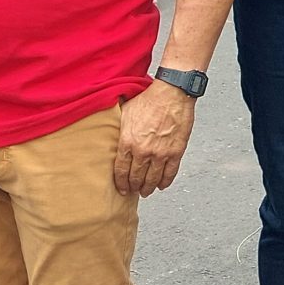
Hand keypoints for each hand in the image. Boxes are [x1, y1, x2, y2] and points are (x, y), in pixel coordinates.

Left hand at [112, 81, 195, 196]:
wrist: (171, 93)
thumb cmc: (148, 99)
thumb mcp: (124, 111)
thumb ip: (116, 127)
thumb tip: (107, 131)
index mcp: (127, 142)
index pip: (121, 171)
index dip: (121, 183)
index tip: (121, 189)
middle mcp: (143, 151)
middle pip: (136, 178)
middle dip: (134, 187)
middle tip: (133, 191)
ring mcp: (160, 154)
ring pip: (153, 180)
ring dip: (148, 188)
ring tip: (146, 191)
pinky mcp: (176, 152)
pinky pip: (170, 174)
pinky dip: (165, 182)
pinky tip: (162, 185)